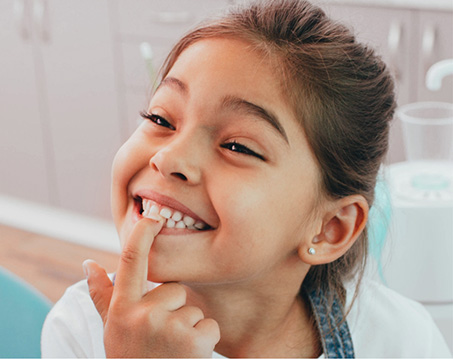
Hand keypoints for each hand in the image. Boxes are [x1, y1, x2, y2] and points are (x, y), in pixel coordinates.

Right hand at [84, 218, 220, 357]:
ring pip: (192, 309)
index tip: (152, 215)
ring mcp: (169, 328)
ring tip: (172, 350)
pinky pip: (209, 325)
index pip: (130, 261)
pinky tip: (187, 356)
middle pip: (175, 289)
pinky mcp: (194, 343)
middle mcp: (143, 315)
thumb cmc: (130, 357)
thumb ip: (102, 296)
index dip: (142, 234)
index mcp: (122, 309)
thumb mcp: (112, 329)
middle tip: (161, 337)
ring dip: (187, 327)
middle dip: (173, 309)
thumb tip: (88, 263)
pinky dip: (203, 340)